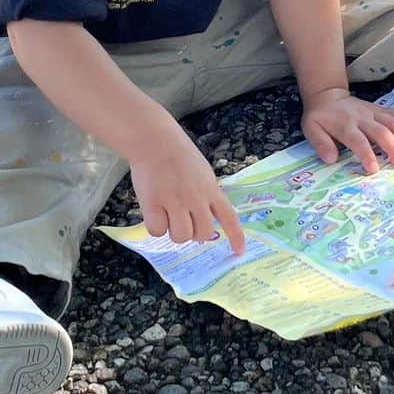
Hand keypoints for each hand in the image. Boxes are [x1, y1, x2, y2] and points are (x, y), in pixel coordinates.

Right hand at [131, 119, 245, 254]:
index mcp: (211, 189)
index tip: (239, 252)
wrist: (155, 141)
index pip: (229, 217)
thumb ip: (207, 194)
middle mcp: (196, 198)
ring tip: (167, 215)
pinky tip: (154, 212)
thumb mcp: (203, 173)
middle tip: (183, 221)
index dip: (236, 237)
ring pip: (181, 236)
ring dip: (174, 231)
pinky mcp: (154, 204)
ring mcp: (175, 201)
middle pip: (203, 233)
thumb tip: (205, 219)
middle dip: (193, 233)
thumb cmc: (178, 155)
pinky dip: (156, 227)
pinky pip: (158, 231)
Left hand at [301, 86, 393, 174]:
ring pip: (393, 121)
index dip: (366, 154)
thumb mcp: (311, 128)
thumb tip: (331, 158)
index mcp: (345, 125)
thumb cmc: (321, 117)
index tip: (374, 169)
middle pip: (380, 131)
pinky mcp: (381, 110)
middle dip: (392, 146)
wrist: (328, 96)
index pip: (357, 140)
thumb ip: (320, 143)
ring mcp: (374, 112)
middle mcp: (362, 117)